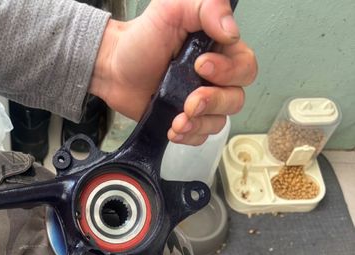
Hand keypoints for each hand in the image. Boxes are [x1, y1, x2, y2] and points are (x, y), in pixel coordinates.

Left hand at [90, 0, 256, 144]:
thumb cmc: (141, 38)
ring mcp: (200, 102)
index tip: (200, 66)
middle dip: (215, 102)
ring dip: (200, 124)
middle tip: (190, 101)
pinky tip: (173, 129)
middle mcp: (214, 78)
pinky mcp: (185, 121)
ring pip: (219, 121)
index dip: (229, 71)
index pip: (245, 66)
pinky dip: (188, 136)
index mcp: (218, 50)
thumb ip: (207, 8)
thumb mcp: (172, 8)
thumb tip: (231, 31)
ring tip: (178, 120)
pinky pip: (200, 137)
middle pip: (235, 99)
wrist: (113, 68)